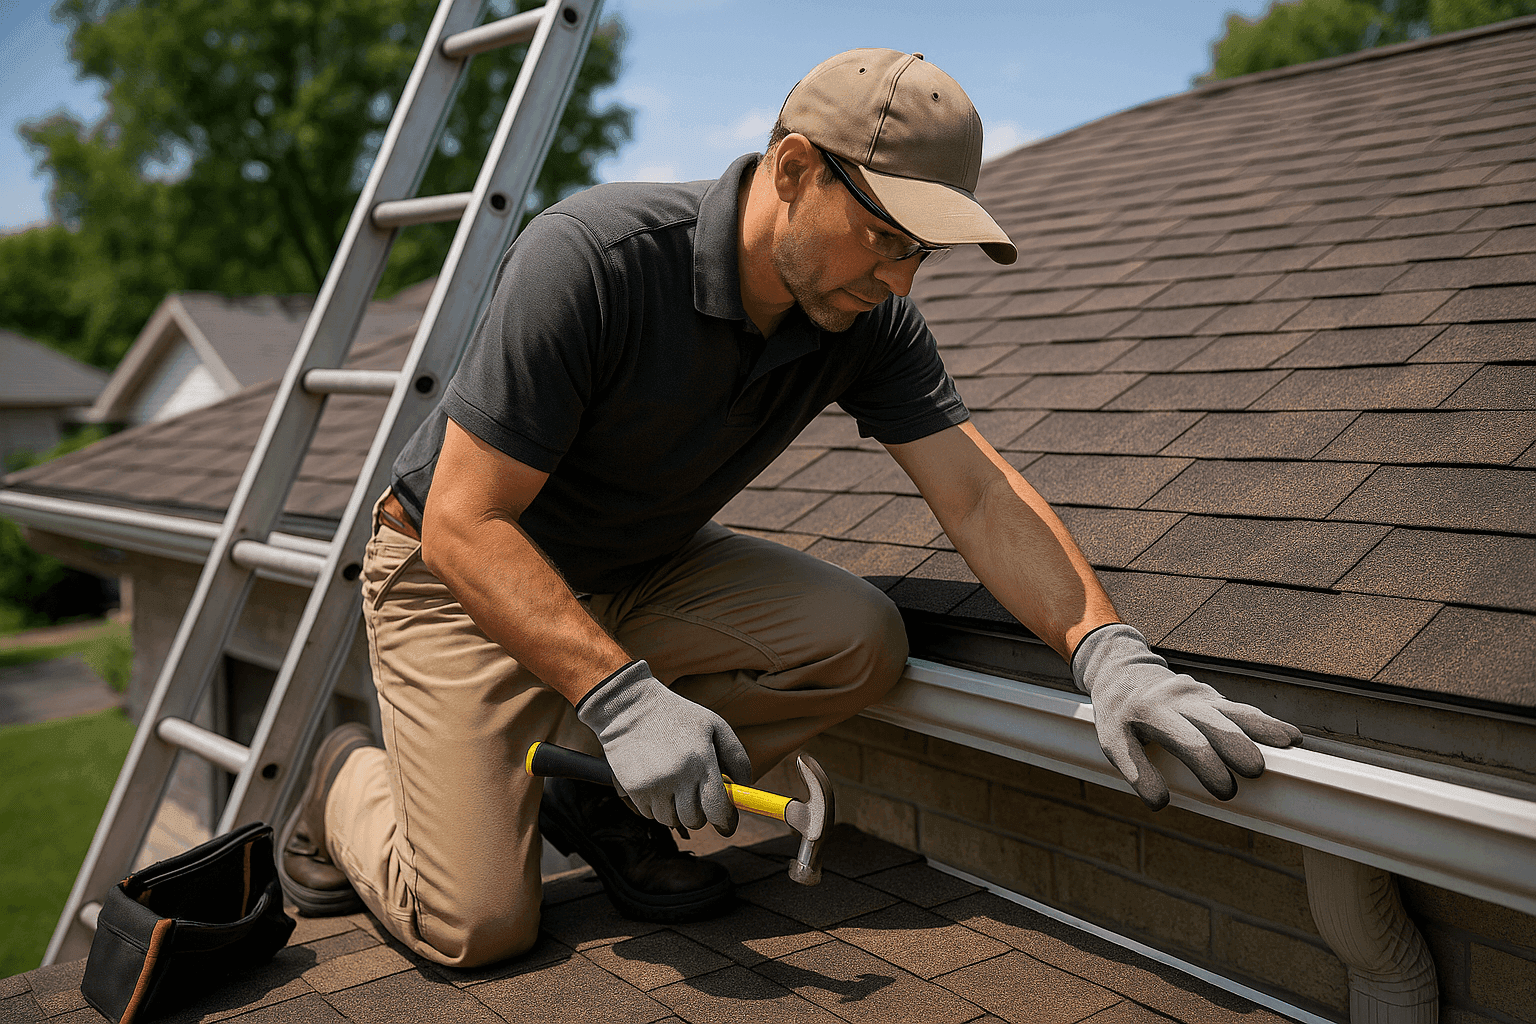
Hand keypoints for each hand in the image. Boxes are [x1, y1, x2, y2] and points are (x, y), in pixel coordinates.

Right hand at [576, 660, 752, 833]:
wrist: (629, 708)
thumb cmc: (679, 717)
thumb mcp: (715, 726)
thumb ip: (737, 758)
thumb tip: (744, 789)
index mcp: (701, 760)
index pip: (717, 809)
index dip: (726, 821)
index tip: (726, 824)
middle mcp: (677, 776)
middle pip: (695, 820)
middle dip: (700, 813)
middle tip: (697, 795)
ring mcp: (653, 785)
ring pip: (671, 820)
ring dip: (677, 810)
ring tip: (674, 784)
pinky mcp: (634, 789)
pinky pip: (651, 815)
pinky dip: (657, 806)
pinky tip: (656, 782)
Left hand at [1072, 624, 1301, 809]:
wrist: (1122, 672)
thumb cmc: (1119, 714)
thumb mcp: (1112, 742)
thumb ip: (1136, 771)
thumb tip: (1161, 803)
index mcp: (1152, 711)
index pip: (1186, 739)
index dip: (1208, 764)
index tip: (1226, 792)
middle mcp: (1180, 699)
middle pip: (1216, 723)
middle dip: (1238, 747)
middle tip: (1257, 772)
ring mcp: (1198, 694)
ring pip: (1234, 711)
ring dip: (1263, 727)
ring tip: (1290, 743)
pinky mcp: (1211, 696)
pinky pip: (1239, 709)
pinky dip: (1264, 721)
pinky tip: (1288, 735)